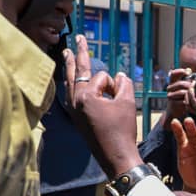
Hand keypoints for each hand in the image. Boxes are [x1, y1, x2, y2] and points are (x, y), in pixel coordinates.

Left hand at [65, 34, 142, 175]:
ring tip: (68, 53)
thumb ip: (124, 84)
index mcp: (85, 97)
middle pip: (76, 71)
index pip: (101, 77)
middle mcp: (75, 102)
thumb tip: (120, 76)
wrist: (116, 157)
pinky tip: (69, 80)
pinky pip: (70, 95)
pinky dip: (71, 85)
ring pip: (70, 82)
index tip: (119, 97)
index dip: (114, 84)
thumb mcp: (127, 103)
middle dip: (78, 54)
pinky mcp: (76, 119)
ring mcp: (74, 111)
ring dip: (70, 67)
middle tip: (79, 38)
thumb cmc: (122, 130)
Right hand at [162, 68, 191, 122]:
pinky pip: (184, 100)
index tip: (188, 72)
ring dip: (190, 94)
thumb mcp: (182, 87)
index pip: (173, 74)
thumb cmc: (180, 98)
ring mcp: (171, 97)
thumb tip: (189, 69)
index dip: (180, 71)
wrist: (175, 112)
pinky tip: (191, 101)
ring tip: (194, 95)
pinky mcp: (174, 105)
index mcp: (172, 83)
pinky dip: (189, 100)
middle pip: (181, 84)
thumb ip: (185, 78)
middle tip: (195, 87)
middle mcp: (169, 89)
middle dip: (190, 85)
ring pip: (183, 92)